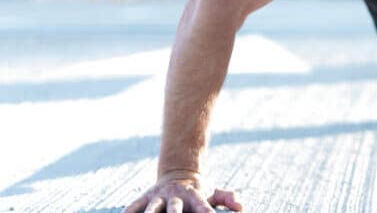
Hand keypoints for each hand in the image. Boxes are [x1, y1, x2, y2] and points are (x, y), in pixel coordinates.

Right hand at [122, 171, 242, 212]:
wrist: (179, 174)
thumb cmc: (200, 191)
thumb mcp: (215, 193)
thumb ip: (228, 198)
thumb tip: (241, 207)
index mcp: (194, 196)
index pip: (202, 206)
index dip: (206, 212)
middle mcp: (175, 196)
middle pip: (174, 209)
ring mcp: (159, 196)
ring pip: (152, 208)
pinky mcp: (145, 197)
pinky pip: (134, 205)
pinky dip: (128, 211)